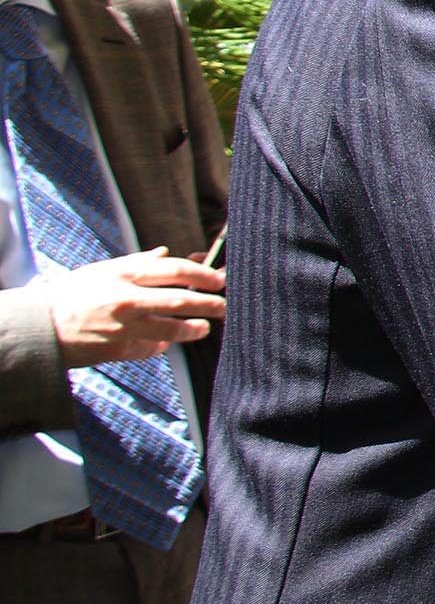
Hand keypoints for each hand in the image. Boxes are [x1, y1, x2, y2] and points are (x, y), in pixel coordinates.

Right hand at [47, 248, 225, 365]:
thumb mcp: (104, 270)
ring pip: (173, 329)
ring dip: (195, 329)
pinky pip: (151, 347)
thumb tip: (167, 253)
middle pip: (181, 301)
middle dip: (210, 304)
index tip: (219, 280)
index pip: (175, 270)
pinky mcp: (119, 349)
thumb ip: (138, 263)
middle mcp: (127, 299)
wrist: (41, 324)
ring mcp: (124, 326)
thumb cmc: (74, 293)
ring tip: (203, 328)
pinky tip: (166, 342)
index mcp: (125, 274)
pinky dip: (161, 344)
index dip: (203, 275)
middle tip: (225, 306)